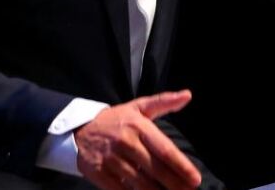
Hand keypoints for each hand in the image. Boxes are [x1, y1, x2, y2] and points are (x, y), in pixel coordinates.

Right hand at [74, 90, 201, 189]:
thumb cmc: (116, 120)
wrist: (79, 129)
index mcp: (138, 126)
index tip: (195, 179)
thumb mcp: (138, 107)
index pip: (164, 149)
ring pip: (140, 183)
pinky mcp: (98, 172)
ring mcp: (111, 158)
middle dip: (174, 184)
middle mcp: (126, 141)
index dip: (181, 166)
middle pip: (155, 169)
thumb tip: (188, 95)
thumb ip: (164, 102)